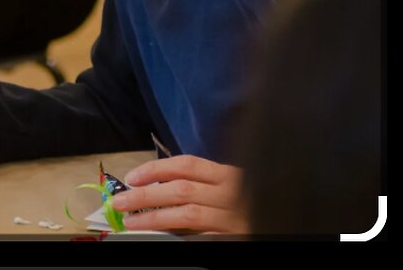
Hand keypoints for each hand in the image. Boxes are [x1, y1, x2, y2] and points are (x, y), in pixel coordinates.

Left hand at [111, 155, 247, 233]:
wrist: (282, 219)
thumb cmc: (250, 204)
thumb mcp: (230, 188)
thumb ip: (202, 185)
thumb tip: (157, 187)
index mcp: (228, 175)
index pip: (186, 164)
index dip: (155, 169)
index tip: (132, 178)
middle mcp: (232, 193)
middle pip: (180, 189)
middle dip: (145, 195)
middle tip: (121, 202)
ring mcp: (234, 218)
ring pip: (187, 214)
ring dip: (154, 218)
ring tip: (131, 221)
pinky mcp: (235, 237)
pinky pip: (202, 237)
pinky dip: (180, 237)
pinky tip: (160, 238)